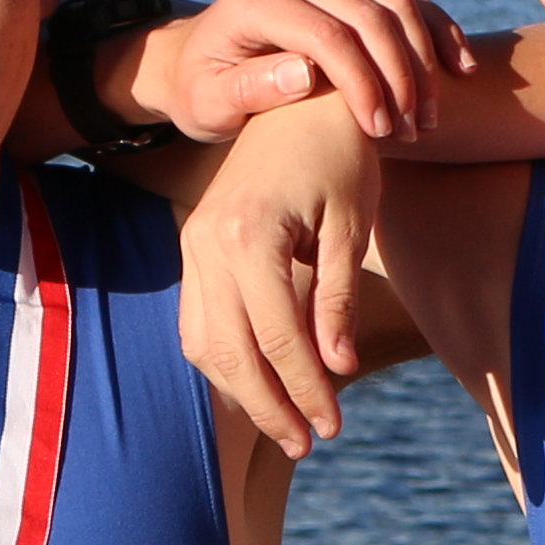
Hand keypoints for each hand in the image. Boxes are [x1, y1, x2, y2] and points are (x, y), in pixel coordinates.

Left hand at [144, 0, 471, 144]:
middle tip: (414, 129)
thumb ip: (251, 88)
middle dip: (400, 76)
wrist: (194, 63)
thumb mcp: (209, 103)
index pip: (328, 34)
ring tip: (427, 117)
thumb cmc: (199, 92)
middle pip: (369, 14)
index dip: (363, 82)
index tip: (381, 129)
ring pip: (393, 4)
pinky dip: (433, 31)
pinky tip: (456, 70)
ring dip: (421, 61)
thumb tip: (306, 73)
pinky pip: (401, 0)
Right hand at [180, 98, 392, 455]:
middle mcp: (208, 244)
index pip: (278, 337)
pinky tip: (258, 385)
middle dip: (269, 406)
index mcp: (250, 235)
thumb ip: (337, 298)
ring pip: (204, 342)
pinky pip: (197, 320)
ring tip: (285, 427)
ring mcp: (192, 246)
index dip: (307, 390)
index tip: (334, 428)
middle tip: (307, 444)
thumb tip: (336, 370)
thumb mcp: (351, 227)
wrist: (302, 101)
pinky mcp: (193, 247)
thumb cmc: (341, 158)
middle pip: (230, 351)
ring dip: (241, 391)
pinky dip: (224, 360)